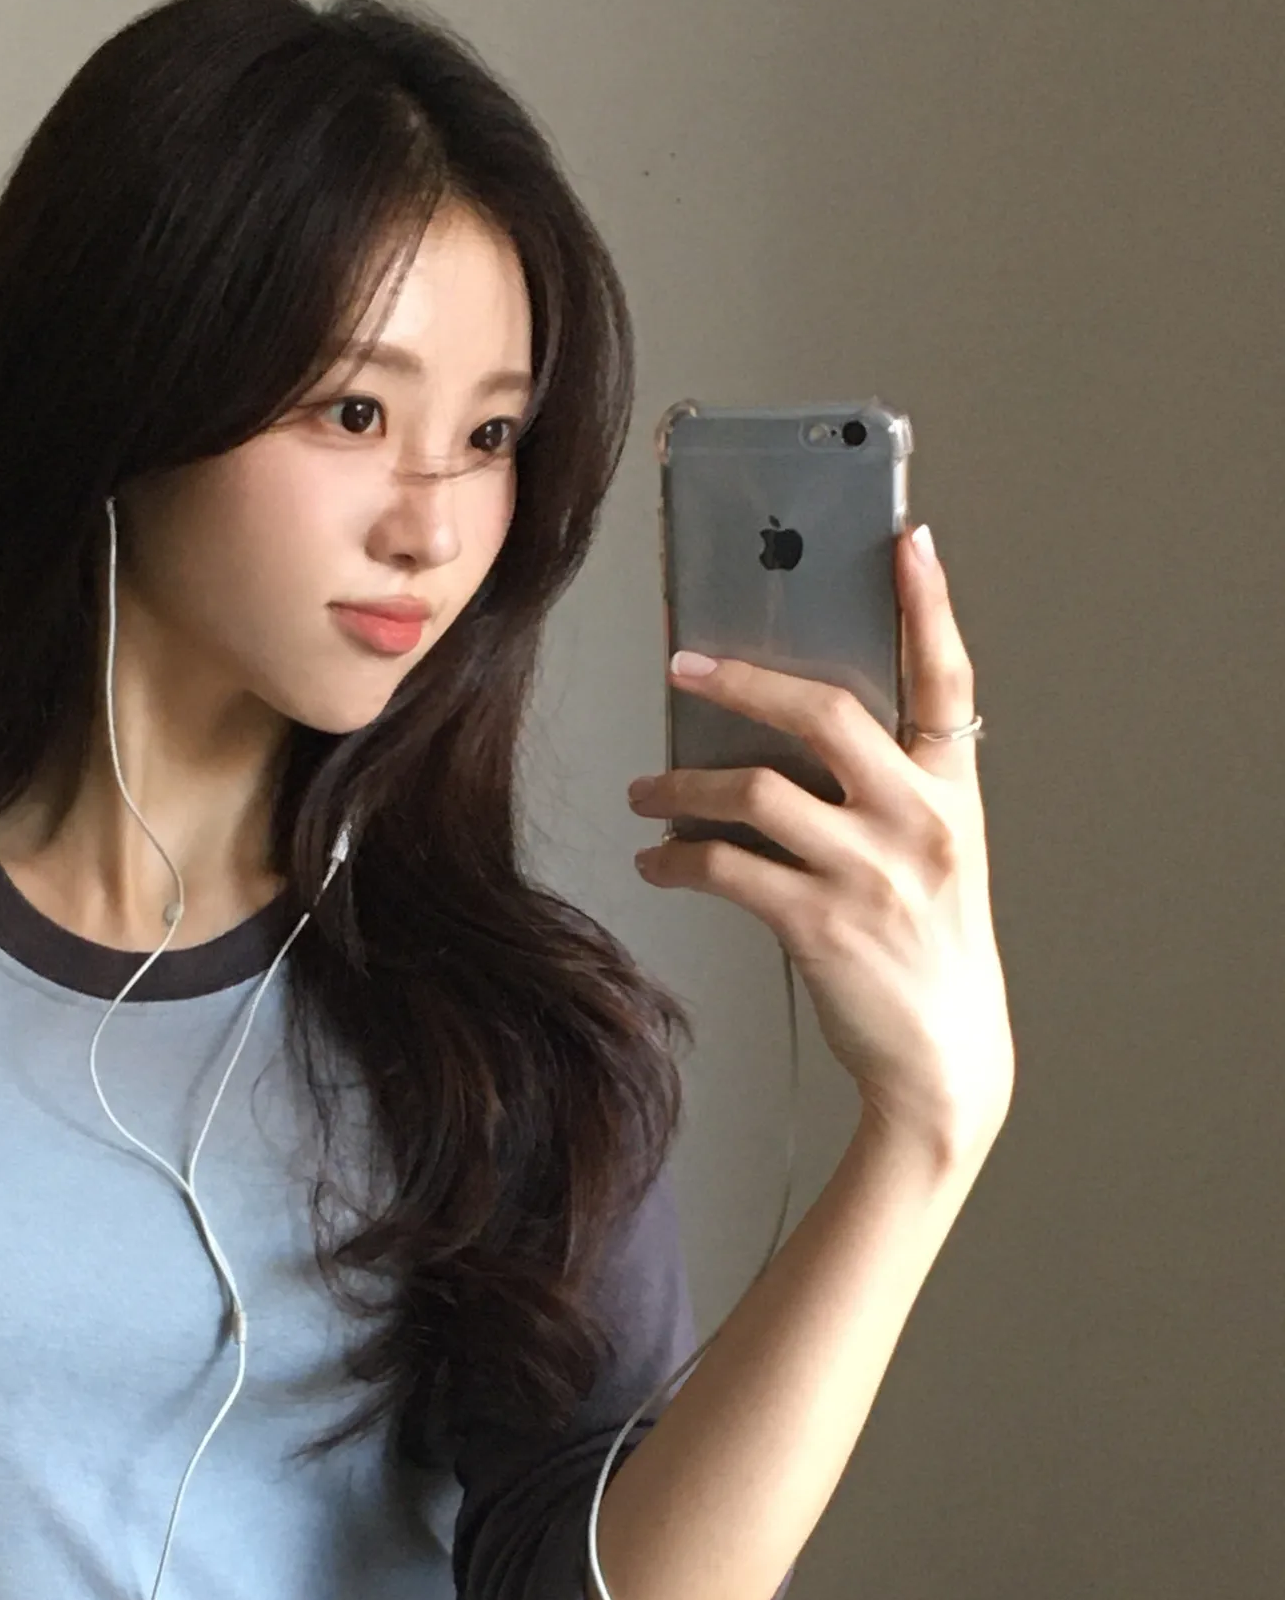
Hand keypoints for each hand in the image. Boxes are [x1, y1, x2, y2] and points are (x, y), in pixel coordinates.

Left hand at [627, 523, 1014, 1161]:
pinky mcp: (820, 925)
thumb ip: (885, 789)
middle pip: (825, 713)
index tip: (905, 539)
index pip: (946, 678)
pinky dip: (678, 860)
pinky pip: (727, 869)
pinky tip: (657, 862)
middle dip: (742, 680)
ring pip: (754, 790)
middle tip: (683, 667)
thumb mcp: (934, 854)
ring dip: (681, 785)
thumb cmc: (927, 948)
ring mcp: (870, 872)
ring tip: (646, 793)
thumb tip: (783, 734)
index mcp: (953, 790)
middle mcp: (919, 820)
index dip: (928, 604)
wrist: (943, 1059)